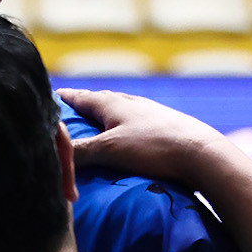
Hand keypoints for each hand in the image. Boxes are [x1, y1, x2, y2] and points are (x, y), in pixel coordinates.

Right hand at [58, 89, 231, 184]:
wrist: (201, 153)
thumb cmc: (153, 146)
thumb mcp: (110, 149)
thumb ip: (81, 151)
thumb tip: (54, 155)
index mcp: (113, 103)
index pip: (81, 97)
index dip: (64, 98)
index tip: (50, 96)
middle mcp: (130, 103)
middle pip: (101, 101)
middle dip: (84, 106)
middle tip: (69, 113)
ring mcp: (149, 114)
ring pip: (119, 112)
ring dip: (104, 119)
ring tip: (95, 129)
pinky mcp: (163, 128)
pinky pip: (134, 125)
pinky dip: (122, 130)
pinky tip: (126, 140)